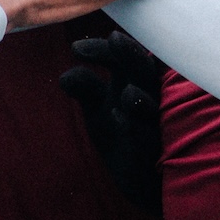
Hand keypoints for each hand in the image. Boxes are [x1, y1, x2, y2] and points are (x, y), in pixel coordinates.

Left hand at [58, 30, 165, 211]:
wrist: (143, 180)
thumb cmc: (121, 135)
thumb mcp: (99, 109)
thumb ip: (85, 88)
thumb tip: (66, 76)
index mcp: (134, 80)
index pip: (121, 56)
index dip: (102, 49)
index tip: (76, 50)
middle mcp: (148, 96)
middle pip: (144, 69)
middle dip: (131, 54)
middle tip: (114, 39)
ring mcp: (153, 123)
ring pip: (150, 103)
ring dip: (138, 96)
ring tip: (126, 92)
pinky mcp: (151, 149)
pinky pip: (146, 136)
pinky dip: (134, 127)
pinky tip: (120, 118)